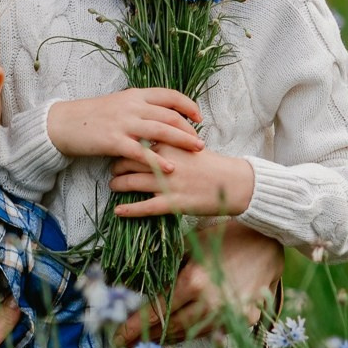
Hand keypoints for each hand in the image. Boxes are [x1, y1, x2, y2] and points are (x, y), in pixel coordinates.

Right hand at [48, 90, 204, 164]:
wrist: (63, 123)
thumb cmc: (91, 116)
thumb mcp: (117, 104)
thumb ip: (139, 107)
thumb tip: (161, 115)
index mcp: (134, 95)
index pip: (169, 95)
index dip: (188, 105)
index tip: (199, 117)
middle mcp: (131, 106)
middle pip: (170, 114)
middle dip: (189, 128)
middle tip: (201, 141)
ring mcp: (123, 123)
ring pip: (160, 130)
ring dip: (181, 141)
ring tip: (196, 150)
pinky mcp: (114, 141)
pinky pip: (141, 151)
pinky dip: (157, 159)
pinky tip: (169, 168)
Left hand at [109, 144, 254, 218]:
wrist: (234, 183)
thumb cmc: (212, 163)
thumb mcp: (189, 143)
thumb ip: (169, 138)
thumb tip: (149, 136)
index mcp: (169, 143)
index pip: (137, 141)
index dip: (124, 145)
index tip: (118, 147)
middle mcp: (165, 162)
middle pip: (129, 161)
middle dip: (117, 166)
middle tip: (113, 169)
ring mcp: (168, 184)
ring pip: (132, 183)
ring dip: (118, 184)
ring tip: (114, 185)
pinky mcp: (173, 203)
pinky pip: (145, 207)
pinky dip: (129, 210)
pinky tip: (118, 211)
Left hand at [116, 221, 282, 345]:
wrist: (268, 243)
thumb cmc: (225, 238)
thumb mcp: (191, 246)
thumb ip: (168, 268)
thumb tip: (142, 284)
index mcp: (193, 282)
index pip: (156, 311)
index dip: (134, 326)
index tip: (117, 338)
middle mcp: (211, 303)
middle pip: (172, 327)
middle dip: (147, 336)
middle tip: (127, 342)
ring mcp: (229, 314)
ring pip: (192, 333)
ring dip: (169, 337)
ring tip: (150, 339)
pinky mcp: (244, 320)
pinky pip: (212, 331)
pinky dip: (194, 333)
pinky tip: (179, 333)